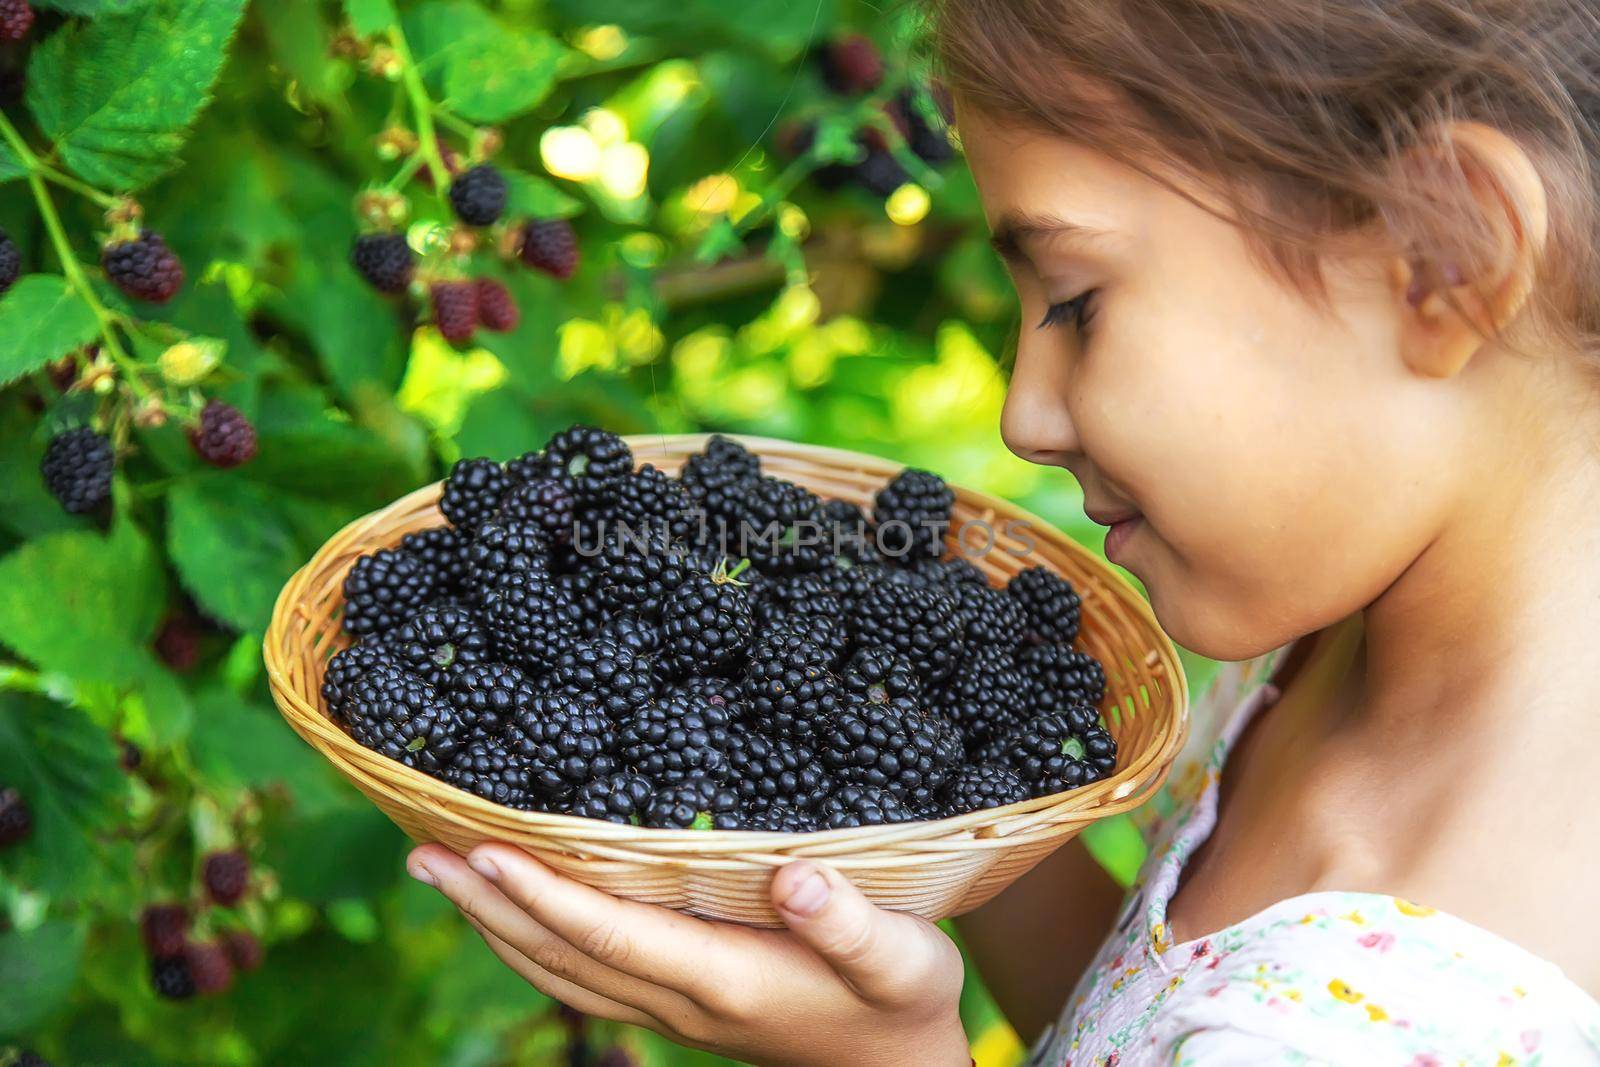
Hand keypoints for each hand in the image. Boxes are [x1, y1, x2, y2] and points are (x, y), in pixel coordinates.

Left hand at [407, 842, 970, 1066]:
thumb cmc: (902, 1002)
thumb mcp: (901, 958)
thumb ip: (847, 919)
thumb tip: (791, 870)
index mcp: (722, 979)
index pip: (609, 934)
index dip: (542, 894)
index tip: (482, 851)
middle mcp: (680, 1001)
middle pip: (560, 955)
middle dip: (485, 905)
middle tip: (419, 850)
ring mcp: (671, 1011)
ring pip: (559, 972)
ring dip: (493, 925)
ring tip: (439, 873)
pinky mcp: (676, 1007)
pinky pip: (581, 977)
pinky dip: (531, 942)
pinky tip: (511, 913)